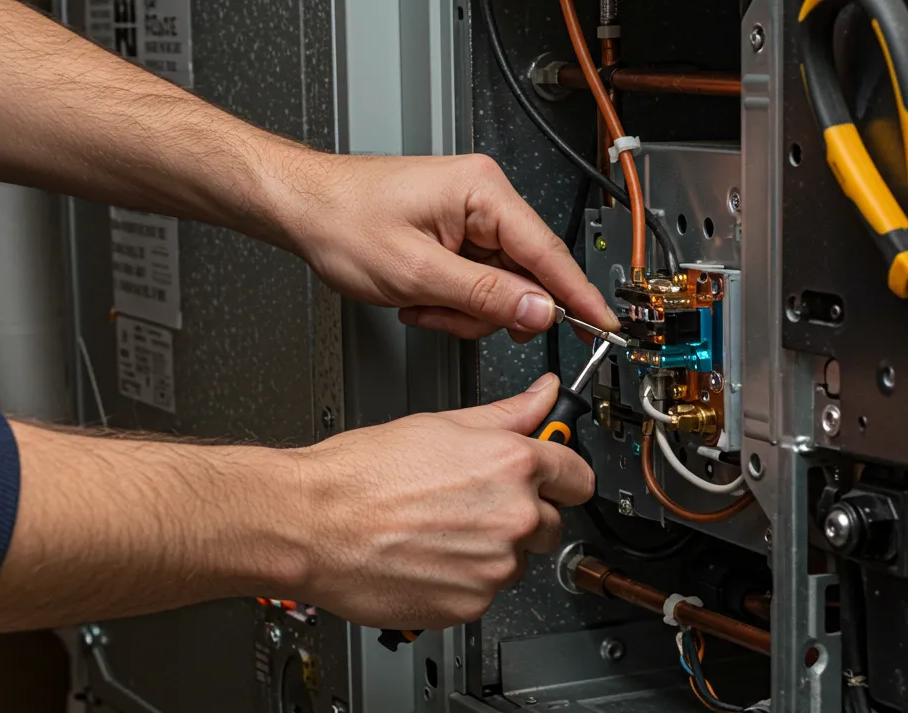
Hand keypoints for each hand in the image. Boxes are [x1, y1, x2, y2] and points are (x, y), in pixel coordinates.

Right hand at [264, 374, 593, 629]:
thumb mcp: (440, 424)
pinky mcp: (471, 605)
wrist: (311, 524)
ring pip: (516, 560)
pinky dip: (462, 580)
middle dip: (523, 515)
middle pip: (552, 523)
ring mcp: (494, 567)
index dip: (562, 476)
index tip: (552, 479)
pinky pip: (484, 592)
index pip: (578, 476)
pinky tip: (427, 556)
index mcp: (513, 465)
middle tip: (473, 505)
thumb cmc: (360, 474)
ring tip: (438, 530)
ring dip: (490, 550)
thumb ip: (507, 414)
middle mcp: (513, 517)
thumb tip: (544, 396)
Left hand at [267, 150, 616, 340]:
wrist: (302, 208)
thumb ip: (484, 296)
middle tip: (447, 316)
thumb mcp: (416, 273)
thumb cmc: (343, 221)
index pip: (549, 253)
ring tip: (420, 303)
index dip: (577, 297)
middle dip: (487, 309)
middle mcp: (484, 198)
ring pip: (499, 287)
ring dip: (462, 310)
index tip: (604, 326)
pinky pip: (476, 282)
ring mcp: (470, 217)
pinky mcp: (456, 234)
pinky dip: (450, 301)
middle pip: (523, 276)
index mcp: (483, 192)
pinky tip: (418, 297)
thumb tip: (537, 311)